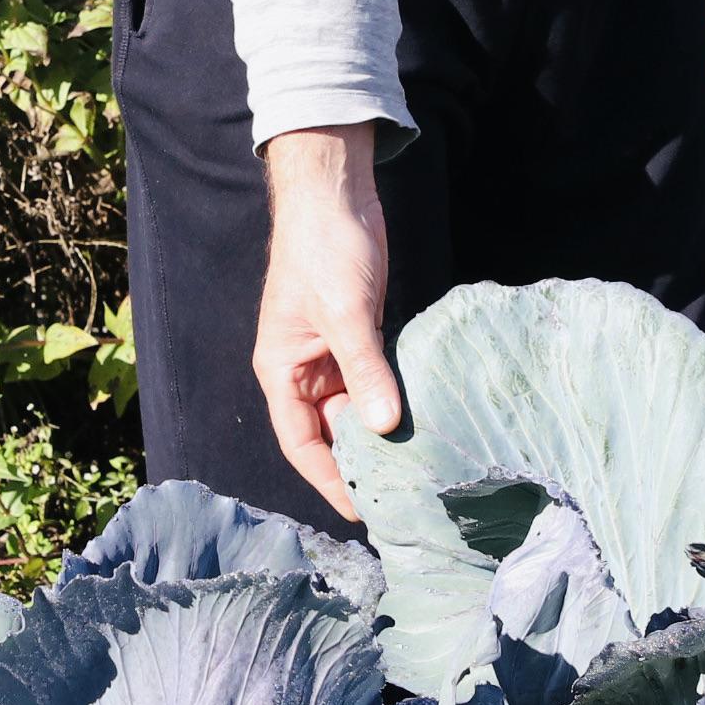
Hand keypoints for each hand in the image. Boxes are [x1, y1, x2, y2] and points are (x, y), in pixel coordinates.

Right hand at [255, 124, 406, 516]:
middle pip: (329, 434)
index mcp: (281, 371)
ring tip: (418, 467)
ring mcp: (331, 354)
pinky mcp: (358, 336)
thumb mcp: (344, 312)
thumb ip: (364, 369)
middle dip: (360, 463)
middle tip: (402, 495)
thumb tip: (385, 426)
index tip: (364, 511)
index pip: (302, 444)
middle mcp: (302, 371)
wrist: (335, 193)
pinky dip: (393, 400)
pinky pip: (373, 382)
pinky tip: (423, 419)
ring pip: (355, 410)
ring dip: (381, 433)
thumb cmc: (325, 249)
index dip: (329, 481)